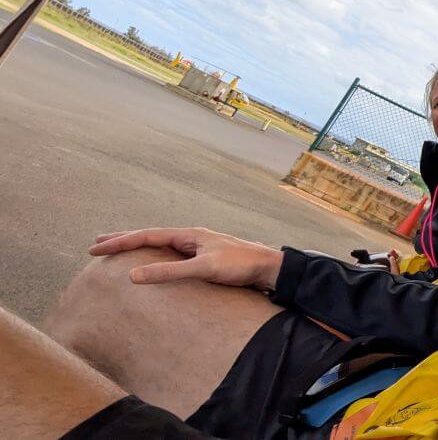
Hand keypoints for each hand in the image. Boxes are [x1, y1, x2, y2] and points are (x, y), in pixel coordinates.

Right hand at [90, 228, 284, 290]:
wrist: (269, 268)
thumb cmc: (240, 265)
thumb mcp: (203, 268)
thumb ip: (169, 272)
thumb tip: (134, 275)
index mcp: (188, 235)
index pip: (145, 235)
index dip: (119, 242)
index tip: (95, 248)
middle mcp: (191, 238)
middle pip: (150, 236)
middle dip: (124, 239)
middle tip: (97, 243)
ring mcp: (198, 248)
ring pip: (161, 246)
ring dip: (139, 248)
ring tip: (121, 251)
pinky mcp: (205, 260)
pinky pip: (172, 256)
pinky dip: (156, 258)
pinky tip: (155, 264)